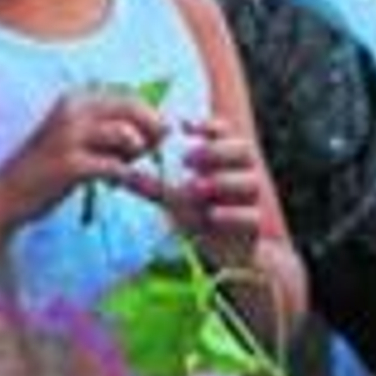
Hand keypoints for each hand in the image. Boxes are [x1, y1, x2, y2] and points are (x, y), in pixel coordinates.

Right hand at [0, 88, 167, 231]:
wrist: (7, 195)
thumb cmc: (47, 169)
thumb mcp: (77, 139)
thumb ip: (111, 129)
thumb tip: (161, 128)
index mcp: (75, 99)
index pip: (128, 97)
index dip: (149, 117)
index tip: (152, 140)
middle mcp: (72, 110)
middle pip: (132, 110)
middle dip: (151, 132)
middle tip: (147, 154)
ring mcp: (70, 136)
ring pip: (128, 136)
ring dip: (135, 156)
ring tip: (120, 169)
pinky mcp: (71, 164)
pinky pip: (117, 168)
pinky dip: (129, 179)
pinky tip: (115, 185)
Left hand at [124, 114, 263, 268]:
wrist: (224, 250)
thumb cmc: (199, 214)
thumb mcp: (172, 198)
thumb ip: (152, 185)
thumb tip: (121, 172)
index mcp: (225, 159)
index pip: (224, 132)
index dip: (209, 126)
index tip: (184, 125)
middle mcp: (242, 173)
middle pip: (243, 151)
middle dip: (216, 151)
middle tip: (187, 158)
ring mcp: (251, 198)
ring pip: (249, 181)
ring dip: (223, 181)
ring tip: (195, 186)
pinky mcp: (254, 224)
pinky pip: (251, 215)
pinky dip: (232, 214)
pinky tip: (212, 215)